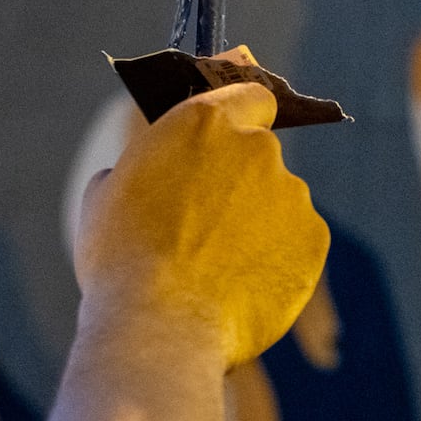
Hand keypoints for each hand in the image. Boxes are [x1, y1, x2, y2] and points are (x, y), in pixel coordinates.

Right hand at [73, 82, 329, 368]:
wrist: (161, 326)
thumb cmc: (122, 260)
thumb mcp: (107, 194)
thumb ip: (146, 166)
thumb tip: (156, 172)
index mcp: (205, 123)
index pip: (251, 95)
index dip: (244, 114)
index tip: (234, 134)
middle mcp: (258, 148)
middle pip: (258, 156)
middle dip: (238, 183)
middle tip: (205, 225)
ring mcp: (292, 192)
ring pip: (278, 202)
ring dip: (258, 223)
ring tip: (217, 268)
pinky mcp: (314, 237)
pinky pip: (296, 241)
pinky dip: (277, 258)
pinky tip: (242, 286)